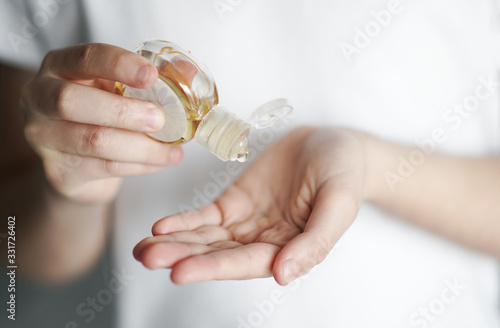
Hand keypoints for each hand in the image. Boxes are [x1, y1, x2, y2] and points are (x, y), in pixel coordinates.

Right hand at [21, 43, 182, 202]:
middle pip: (72, 102)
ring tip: (173, 150)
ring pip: (93, 141)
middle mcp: (41, 98)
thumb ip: (148, 80)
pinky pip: (105, 168)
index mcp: (60, 66)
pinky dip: (141, 165)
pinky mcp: (58, 171)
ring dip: (142, 147)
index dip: (120, 64)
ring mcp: (44, 137)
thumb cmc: (100, 114)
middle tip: (160, 120)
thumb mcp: (116, 89)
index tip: (152, 76)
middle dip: (123, 111)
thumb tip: (189, 74)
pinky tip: (162, 161)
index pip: (86, 58)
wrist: (77, 161)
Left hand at [134, 127, 367, 284]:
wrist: (333, 143)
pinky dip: (183, 221)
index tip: (179, 272)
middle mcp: (262, 241)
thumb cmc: (344, 174)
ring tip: (142, 248)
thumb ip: (315, 242)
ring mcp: (246, 222)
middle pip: (217, 254)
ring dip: (175, 243)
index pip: (246, 263)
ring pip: (205, 238)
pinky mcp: (234, 201)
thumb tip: (282, 276)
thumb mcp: (339, 204)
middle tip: (148, 257)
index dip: (213, 267)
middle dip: (182, 256)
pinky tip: (161, 226)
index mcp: (289, 249)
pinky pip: (205, 215)